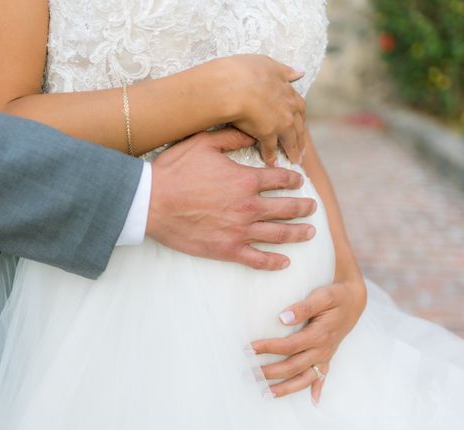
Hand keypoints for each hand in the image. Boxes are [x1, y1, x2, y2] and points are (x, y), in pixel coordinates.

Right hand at [146, 128, 317, 270]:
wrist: (151, 203)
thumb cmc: (174, 171)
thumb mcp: (202, 143)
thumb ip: (230, 137)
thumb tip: (252, 133)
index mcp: (245, 180)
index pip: (281, 178)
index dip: (294, 178)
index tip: (299, 180)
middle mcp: (249, 206)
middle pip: (287, 208)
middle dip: (304, 207)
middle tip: (312, 208)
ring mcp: (240, 230)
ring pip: (279, 234)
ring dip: (298, 233)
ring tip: (310, 232)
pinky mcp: (227, 249)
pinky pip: (258, 259)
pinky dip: (274, 262)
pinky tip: (284, 262)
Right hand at [210, 55, 306, 164]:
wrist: (234, 85)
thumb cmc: (247, 71)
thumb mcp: (270, 65)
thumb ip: (285, 71)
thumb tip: (300, 72)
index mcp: (289, 92)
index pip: (299, 109)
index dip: (299, 119)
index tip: (300, 126)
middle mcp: (289, 109)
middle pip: (298, 128)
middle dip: (300, 140)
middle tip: (301, 151)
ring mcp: (280, 123)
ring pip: (290, 141)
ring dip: (292, 151)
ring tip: (293, 161)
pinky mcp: (267, 134)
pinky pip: (271, 149)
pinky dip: (272, 157)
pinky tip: (271, 163)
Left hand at [251, 278, 366, 402]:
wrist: (354, 300)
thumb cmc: (335, 296)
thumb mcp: (322, 296)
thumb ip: (304, 307)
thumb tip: (282, 317)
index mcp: (319, 335)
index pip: (289, 346)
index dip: (268, 348)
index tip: (249, 348)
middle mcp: (323, 349)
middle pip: (293, 366)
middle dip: (270, 372)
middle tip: (249, 373)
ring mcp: (325, 356)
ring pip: (305, 378)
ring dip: (286, 388)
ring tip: (266, 394)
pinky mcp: (328, 357)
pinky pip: (322, 377)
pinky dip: (318, 390)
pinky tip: (313, 402)